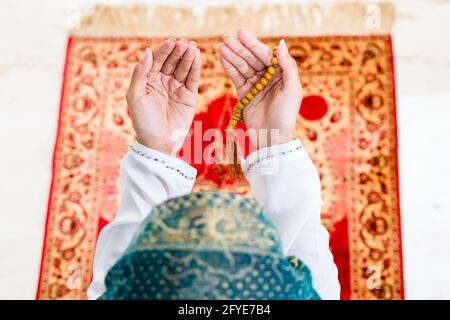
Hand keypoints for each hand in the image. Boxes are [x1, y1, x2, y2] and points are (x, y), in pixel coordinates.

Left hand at [126, 38, 200, 154]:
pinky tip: (198, 57)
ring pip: (183, 68)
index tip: (171, 42)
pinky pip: (192, 79)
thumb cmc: (143, 122)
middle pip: (172, 61)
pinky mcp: (189, 96)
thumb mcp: (135, 96)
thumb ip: (140, 73)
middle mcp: (163, 81)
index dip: (164, 50)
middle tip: (184, 43)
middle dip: (178, 51)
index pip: (157, 60)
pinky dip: (195, 67)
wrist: (158, 142)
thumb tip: (147, 51)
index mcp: (148, 80)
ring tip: (192, 48)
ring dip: (188, 57)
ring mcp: (176, 88)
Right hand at [218, 29, 301, 148]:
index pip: (265, 54)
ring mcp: (255, 85)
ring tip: (221, 46)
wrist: (274, 138)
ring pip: (242, 67)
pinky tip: (222, 57)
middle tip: (226, 37)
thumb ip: (288, 66)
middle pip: (251, 58)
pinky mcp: (245, 94)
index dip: (253, 43)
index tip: (240, 33)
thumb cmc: (287, 114)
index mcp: (281, 73)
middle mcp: (268, 77)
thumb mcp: (292, 89)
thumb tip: (281, 43)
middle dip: (239, 48)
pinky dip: (229, 68)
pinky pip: (236, 78)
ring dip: (232, 56)